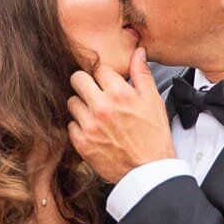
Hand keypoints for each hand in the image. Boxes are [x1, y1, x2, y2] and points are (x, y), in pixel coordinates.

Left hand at [67, 47, 174, 182]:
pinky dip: (79, 126)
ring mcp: (89, 126)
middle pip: (77, 79)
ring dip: (81, 105)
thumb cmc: (154, 138)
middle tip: (93, 92)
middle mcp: (101, 107)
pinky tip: (93, 130)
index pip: (99, 69)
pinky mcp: (82, 143)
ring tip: (95, 113)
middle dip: (85, 83)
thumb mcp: (154, 101)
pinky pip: (70, 125)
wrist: (149, 172)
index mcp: (120, 94)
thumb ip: (142, 74)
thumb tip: (137, 52)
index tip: (107, 82)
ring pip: (71, 102)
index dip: (104, 75)